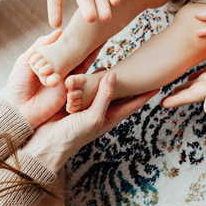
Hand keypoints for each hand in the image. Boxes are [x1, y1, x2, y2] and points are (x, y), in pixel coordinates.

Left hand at [2, 30, 100, 128]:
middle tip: (96, 30)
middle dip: (84, 43)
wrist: (18, 108)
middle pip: (74, 54)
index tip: (82, 26)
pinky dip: (88, 64)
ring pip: (80, 63)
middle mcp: (58, 70)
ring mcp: (65, 80)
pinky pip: (81, 76)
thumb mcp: (26, 60)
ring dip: (90, 52)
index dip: (72, 38)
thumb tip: (59, 31)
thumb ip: (41, 46)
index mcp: (48, 62)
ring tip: (100, 40)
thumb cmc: (17, 85)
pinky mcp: (69, 90)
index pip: (62, 48)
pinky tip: (96, 54)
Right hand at [23, 72, 158, 171]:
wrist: (46, 144)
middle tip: (141, 67)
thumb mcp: (93, 118)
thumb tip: (114, 75)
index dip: (145, 94)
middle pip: (119, 93)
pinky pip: (85, 84)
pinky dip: (89, 76)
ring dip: (109, 76)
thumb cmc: (72, 136)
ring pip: (102, 86)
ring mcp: (87, 104)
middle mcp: (100, 110)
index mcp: (110, 116)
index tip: (159, 84)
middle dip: (130, 82)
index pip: (133, 103)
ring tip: (120, 62)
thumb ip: (104, 97)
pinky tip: (92, 64)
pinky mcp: (73, 99)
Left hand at [161, 15, 205, 114]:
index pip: (196, 95)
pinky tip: (196, 74)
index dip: (179, 100)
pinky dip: (201, 75)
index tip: (163, 104)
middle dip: (181, 95)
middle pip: (197, 91)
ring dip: (190, 86)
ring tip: (176, 89)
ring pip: (203, 82)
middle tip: (164, 98)